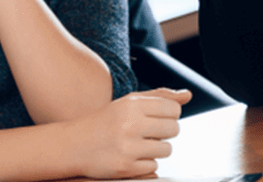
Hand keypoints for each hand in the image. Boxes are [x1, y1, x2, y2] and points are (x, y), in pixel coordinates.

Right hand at [75, 88, 190, 178]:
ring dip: (157, 149)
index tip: (159, 117)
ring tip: (141, 144)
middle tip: (150, 132)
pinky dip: (146, 163)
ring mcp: (128, 147)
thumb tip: (187, 95)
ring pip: (167, 149)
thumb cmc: (106, 121)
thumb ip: (159, 96)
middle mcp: (131, 124)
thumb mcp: (128, 102)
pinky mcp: (126, 167)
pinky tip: (132, 156)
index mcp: (132, 104)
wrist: (75, 144)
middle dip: (166, 132)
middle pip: (174, 129)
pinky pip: (154, 166)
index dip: (170, 114)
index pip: (173, 108)